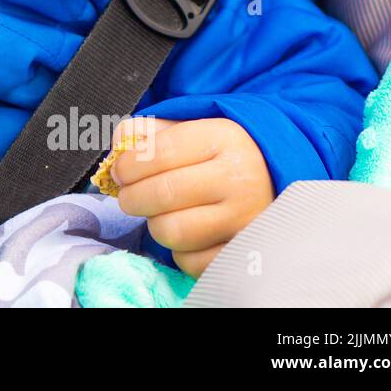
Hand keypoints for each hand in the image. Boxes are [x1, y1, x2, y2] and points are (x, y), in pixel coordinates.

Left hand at [108, 116, 275, 277]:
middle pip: (161, 194)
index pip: (158, 153)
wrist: (272, 181)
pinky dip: (179, 250)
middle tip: (128, 195)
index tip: (119, 171)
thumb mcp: (189, 129)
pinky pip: (189, 261)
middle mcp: (239, 179)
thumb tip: (118, 144)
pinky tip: (187, 232)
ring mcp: (245, 220)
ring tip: (161, 212)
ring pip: (171, 231)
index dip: (127, 165)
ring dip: (155, 223)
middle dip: (131, 196)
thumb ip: (148, 132)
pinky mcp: (243, 253)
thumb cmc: (219, 154)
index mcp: (224, 139)